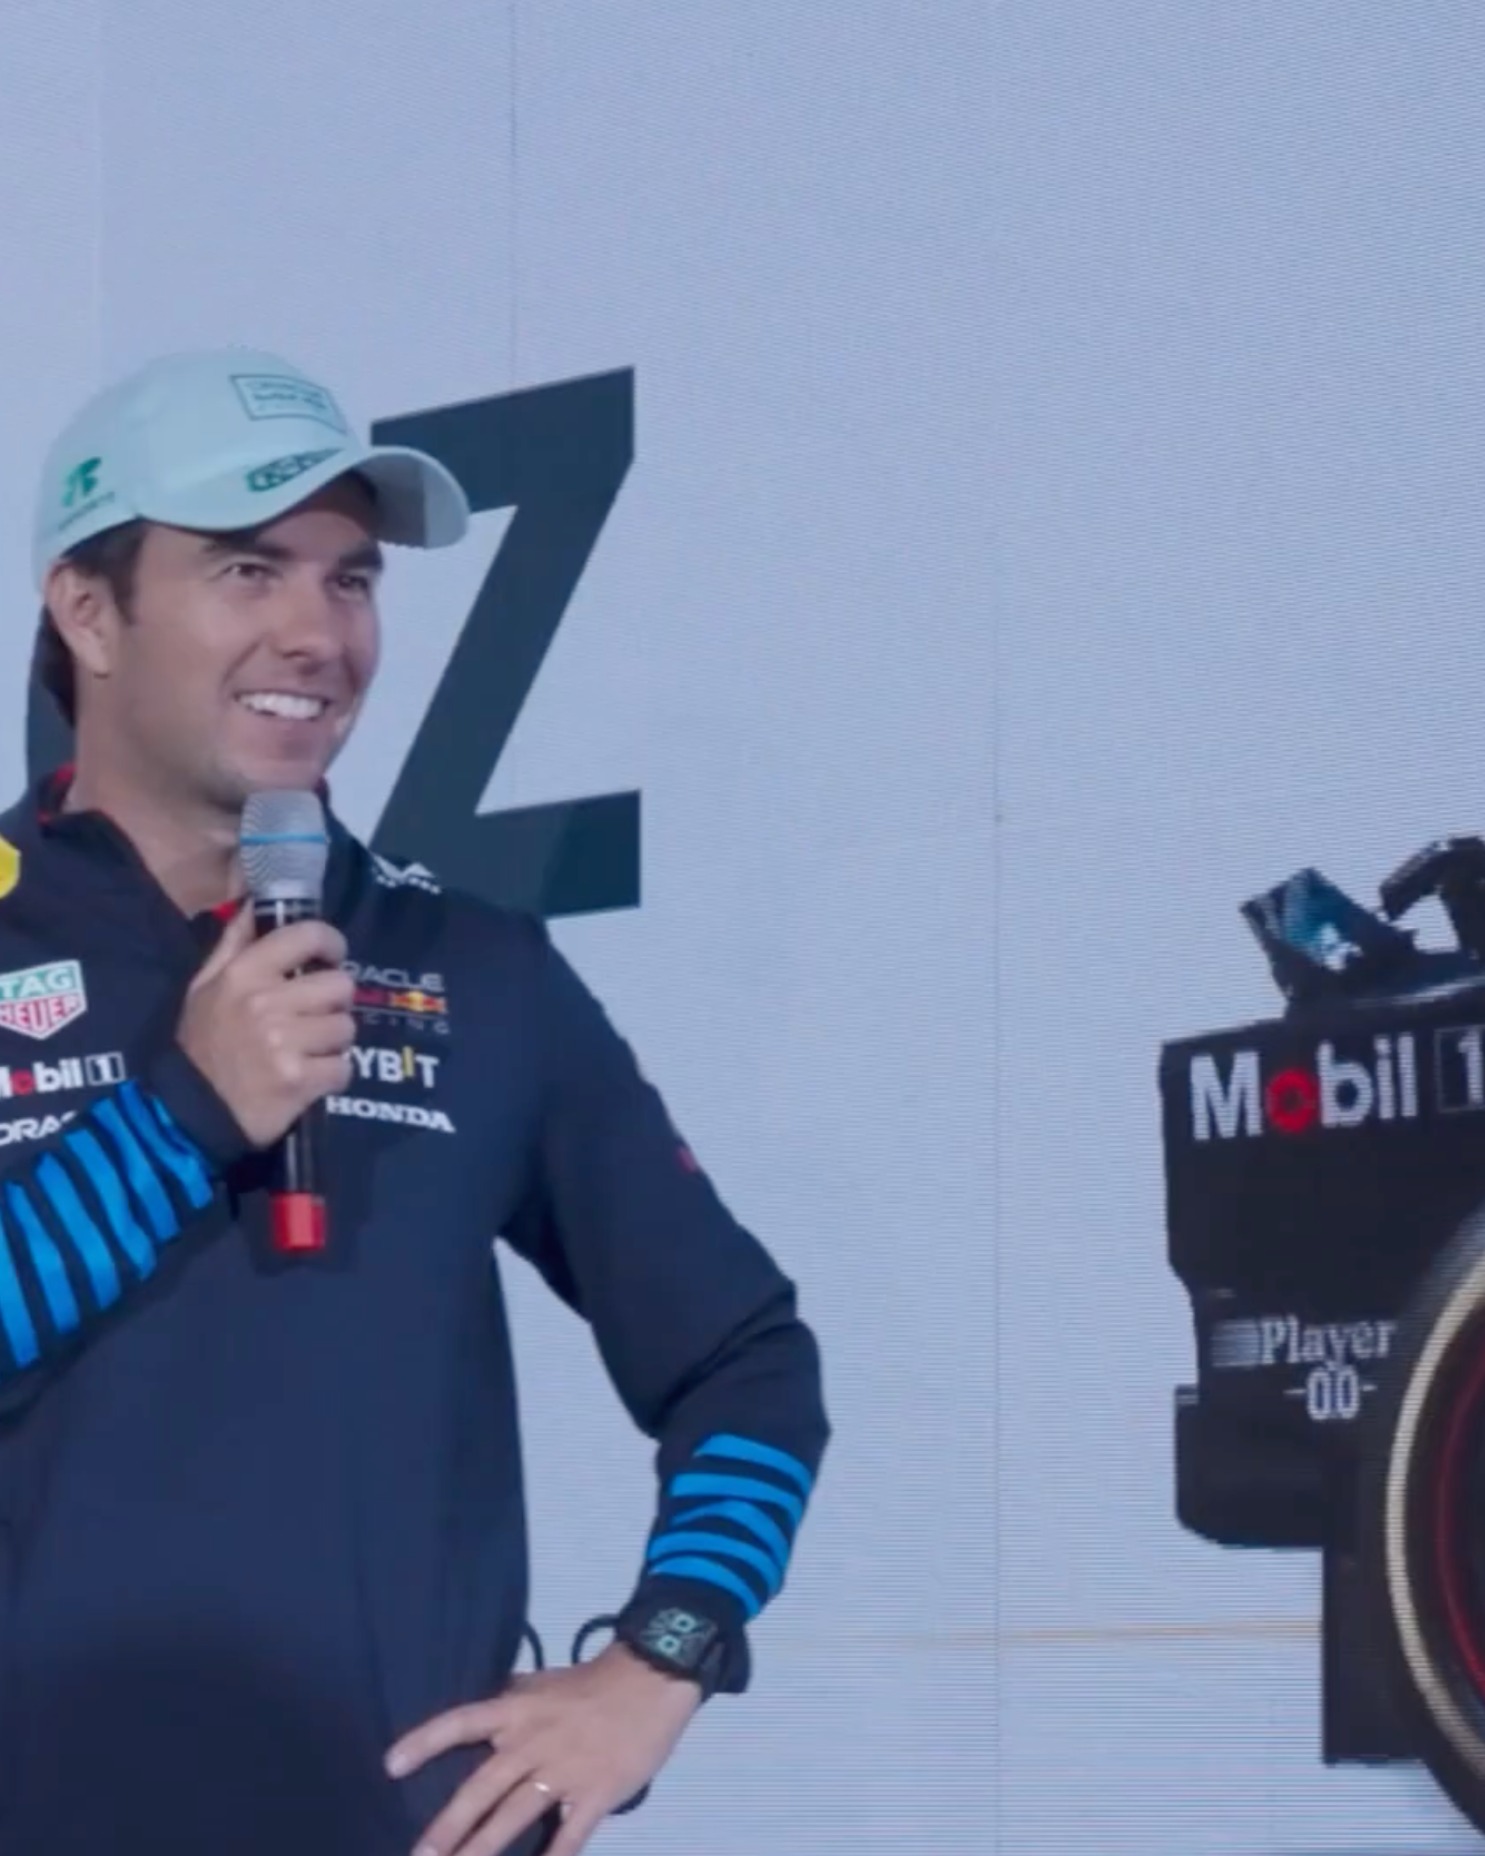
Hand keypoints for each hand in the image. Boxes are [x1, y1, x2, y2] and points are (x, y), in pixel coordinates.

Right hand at [175, 905, 355, 1147]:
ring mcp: (285, 1042)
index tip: (332, 956)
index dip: (331, 943)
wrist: (189, 1113)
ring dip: (333, 1042)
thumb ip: (233, 945)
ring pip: (346, 1028)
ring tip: (308, 1050)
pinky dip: (332, 1076)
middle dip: (334, 1003)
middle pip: (340, 985)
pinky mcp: (300, 1079)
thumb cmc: (201, 1046)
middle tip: (315, 1016)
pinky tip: (309, 1078)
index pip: (307, 936)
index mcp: (243, 974)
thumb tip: (253, 903)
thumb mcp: (203, 988)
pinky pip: (344, 1068)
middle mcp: (267, 1003)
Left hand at [385, 1643, 703, 1855]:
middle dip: (447, 1827)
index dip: (424, 1742)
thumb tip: (485, 1713)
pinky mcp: (596, 1794)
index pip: (462, 1722)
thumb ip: (515, 1701)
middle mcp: (533, 1741)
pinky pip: (568, 1836)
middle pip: (481, 1788)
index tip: (390, 1766)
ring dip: (483, 1851)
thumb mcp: (545, 1683)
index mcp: (518, 1709)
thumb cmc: (595, 1683)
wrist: (652, 1677)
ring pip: (514, 1817)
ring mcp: (564, 1770)